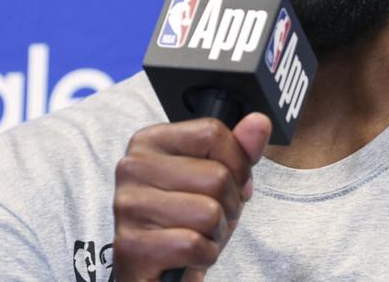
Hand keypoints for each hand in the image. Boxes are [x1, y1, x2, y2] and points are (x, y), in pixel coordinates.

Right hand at [112, 113, 270, 281]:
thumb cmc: (187, 222)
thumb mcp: (218, 182)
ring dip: (215, 234)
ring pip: (208, 212)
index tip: (230, 185)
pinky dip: (202, 256)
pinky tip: (186, 256)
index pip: (212, 133)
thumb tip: (259, 122)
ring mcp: (128, 205)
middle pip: (216, 175)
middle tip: (209, 219)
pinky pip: (193, 244)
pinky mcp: (130, 245)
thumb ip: (239, 150)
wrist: (159, 273)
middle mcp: (132, 167)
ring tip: (196, 236)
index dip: (237, 164)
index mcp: (149, 141)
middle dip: (228, 205)